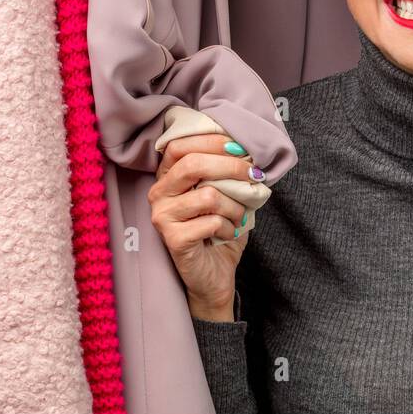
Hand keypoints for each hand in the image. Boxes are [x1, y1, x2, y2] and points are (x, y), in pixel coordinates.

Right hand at [148, 132, 270, 321]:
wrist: (215, 273)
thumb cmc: (220, 227)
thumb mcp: (225, 192)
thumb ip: (228, 170)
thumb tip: (249, 149)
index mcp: (168, 175)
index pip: (180, 144)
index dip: (211, 140)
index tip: (240, 148)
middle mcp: (158, 192)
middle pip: (192, 164)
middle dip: (230, 166)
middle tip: (254, 175)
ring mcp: (161, 216)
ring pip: (208, 195)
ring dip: (235, 205)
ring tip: (239, 216)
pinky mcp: (172, 239)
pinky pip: (211, 222)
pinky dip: (229, 227)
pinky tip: (228, 233)